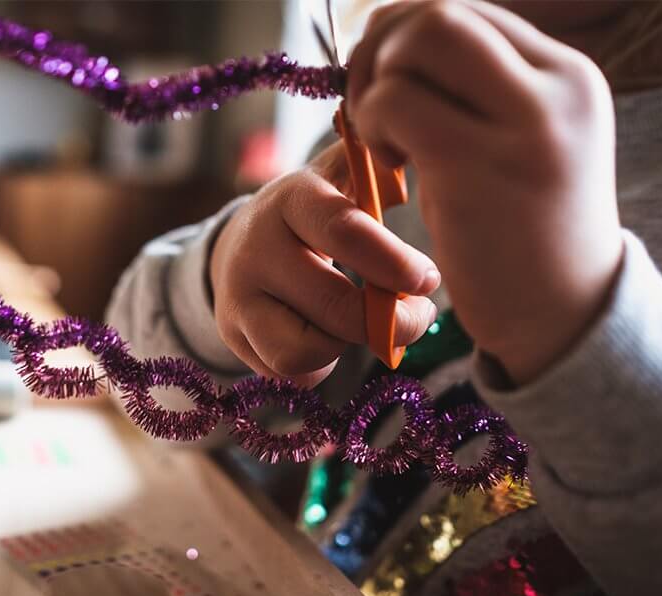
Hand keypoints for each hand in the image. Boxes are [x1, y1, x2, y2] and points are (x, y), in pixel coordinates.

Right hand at [209, 141, 440, 387]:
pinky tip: (329, 337)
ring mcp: (237, 298)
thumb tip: (410, 155)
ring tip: (361, 325)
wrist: (238, 245)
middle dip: (390, 322)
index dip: (393, 262)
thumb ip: (374, 165)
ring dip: (346, 345)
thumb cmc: (313, 213)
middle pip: (332, 306)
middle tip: (418, 316)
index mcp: (291, 200)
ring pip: (302, 351)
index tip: (428, 280)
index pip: (343, 231)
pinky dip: (320, 366)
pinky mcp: (233, 336)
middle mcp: (255, 250)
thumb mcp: (339, 177)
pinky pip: (289, 374)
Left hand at [346, 0, 623, 384]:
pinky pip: (393, 104)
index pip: (467, 11)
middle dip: (382, 48)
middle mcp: (555, 87)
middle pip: (439, 14)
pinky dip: (371, 123)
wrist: (562, 315)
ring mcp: (523, 123)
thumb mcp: (518, 145)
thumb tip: (396, 50)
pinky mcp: (477, 166)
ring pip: (415, 45)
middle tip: (367, 103)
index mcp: (568, 74)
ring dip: (374, 88)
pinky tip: (387, 165)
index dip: (407, 34)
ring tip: (383, 143)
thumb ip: (476, 95)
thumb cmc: (525, 232)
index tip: (385, 81)